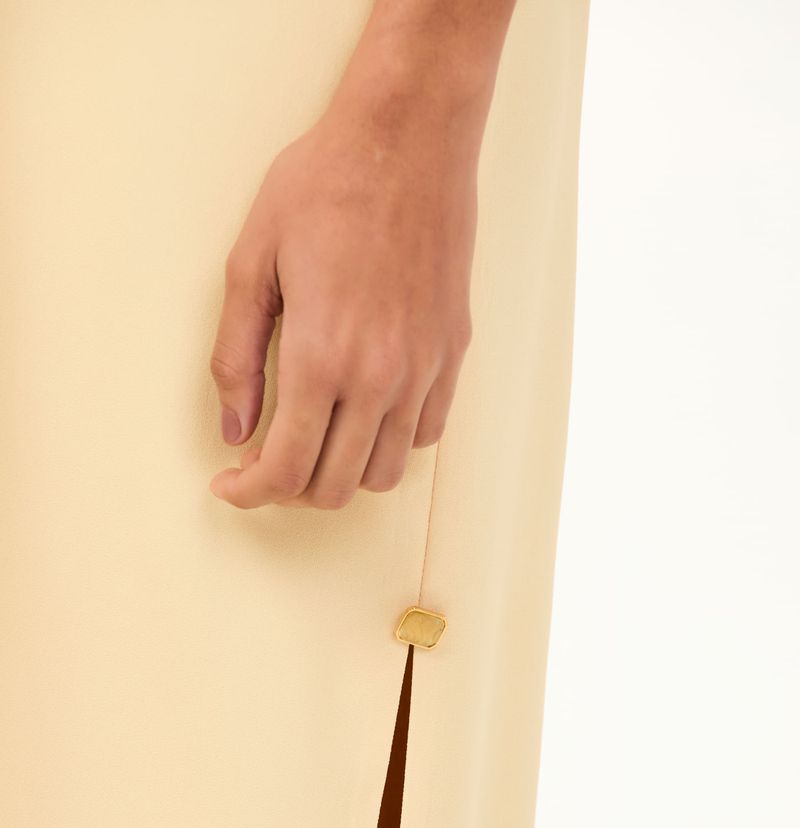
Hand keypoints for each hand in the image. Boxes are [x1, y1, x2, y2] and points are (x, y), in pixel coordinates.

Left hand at [208, 62, 481, 509]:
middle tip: (265, 458)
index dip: (250, 493)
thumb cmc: (325, 185)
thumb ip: (236, 356)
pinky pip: (424, 435)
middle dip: (289, 488)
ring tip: (315, 439)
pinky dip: (388, 443)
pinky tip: (362, 413)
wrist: (408, 138)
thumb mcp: (251, 262)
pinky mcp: (452, 355)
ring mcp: (423, 370)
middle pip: (334, 487)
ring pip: (384, 473)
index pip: (284, 469)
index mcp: (319, 356)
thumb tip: (235, 429)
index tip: (230, 485)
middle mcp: (378, 377)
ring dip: (341, 472)